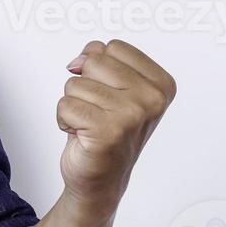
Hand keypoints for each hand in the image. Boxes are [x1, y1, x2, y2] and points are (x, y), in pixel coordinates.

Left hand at [56, 39, 175, 215]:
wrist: (101, 179)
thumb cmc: (107, 131)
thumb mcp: (112, 87)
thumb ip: (102, 59)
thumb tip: (80, 59)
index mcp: (161, 84)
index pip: (114, 47)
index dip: (99, 68)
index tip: (108, 94)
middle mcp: (152, 99)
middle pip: (94, 61)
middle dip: (84, 85)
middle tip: (97, 112)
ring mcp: (132, 115)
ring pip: (75, 84)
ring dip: (74, 105)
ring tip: (90, 125)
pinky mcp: (108, 131)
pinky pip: (65, 105)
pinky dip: (64, 120)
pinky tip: (81, 136)